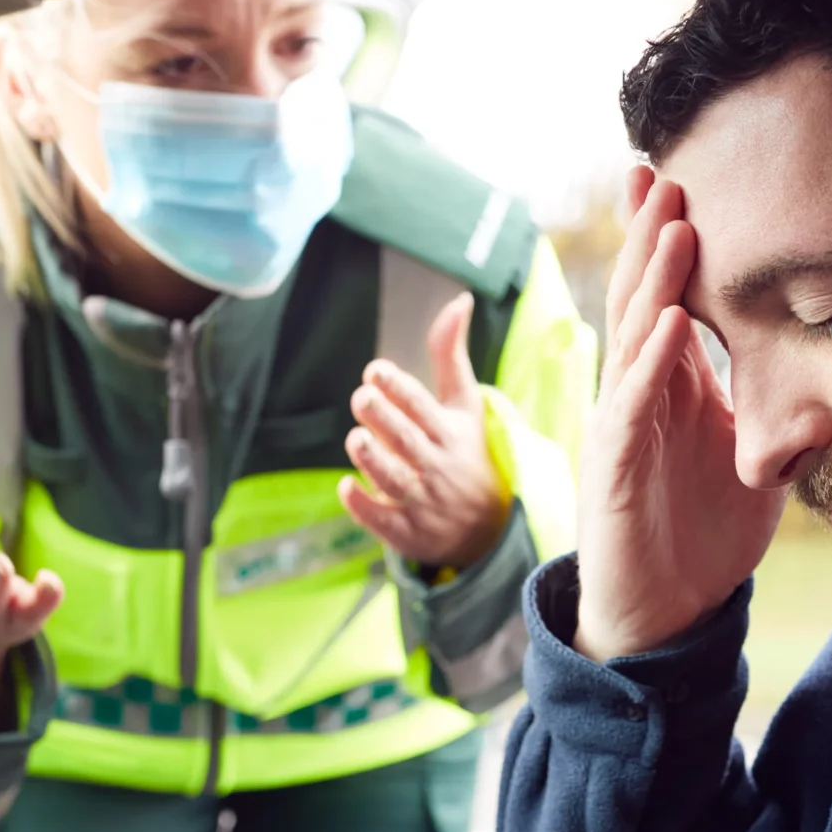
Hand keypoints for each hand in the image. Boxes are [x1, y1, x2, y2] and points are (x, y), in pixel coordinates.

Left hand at [339, 294, 509, 569]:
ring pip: (396, 480)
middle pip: (408, 442)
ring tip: (355, 438)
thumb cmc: (465, 452)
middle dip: (385, 419)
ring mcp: (423, 502)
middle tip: (361, 396)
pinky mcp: (408, 531)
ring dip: (375, 461)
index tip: (375, 370)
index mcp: (449, 433)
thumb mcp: (463, 405)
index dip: (399, 389)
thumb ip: (450, 355)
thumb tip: (459, 299)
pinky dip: (365, 506)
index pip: (423, 408)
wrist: (485, 526)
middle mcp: (437, 466)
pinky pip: (385, 521)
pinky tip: (346, 486)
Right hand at [573, 166, 785, 660]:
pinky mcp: (611, 468)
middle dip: (647, 235)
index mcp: (670, 386)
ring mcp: (620, 427)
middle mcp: (638, 394)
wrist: (663, 617)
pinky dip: (647, 365)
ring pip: (631, 339)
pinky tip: (667, 326)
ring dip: (650, 283)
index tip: (676, 180)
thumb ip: (791, 432)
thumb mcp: (761, 474)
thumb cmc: (700, 539)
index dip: (666, 242)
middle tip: (660, 169)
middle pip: (638, 298)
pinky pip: (627, 408)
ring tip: (671, 224)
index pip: (666, 298)